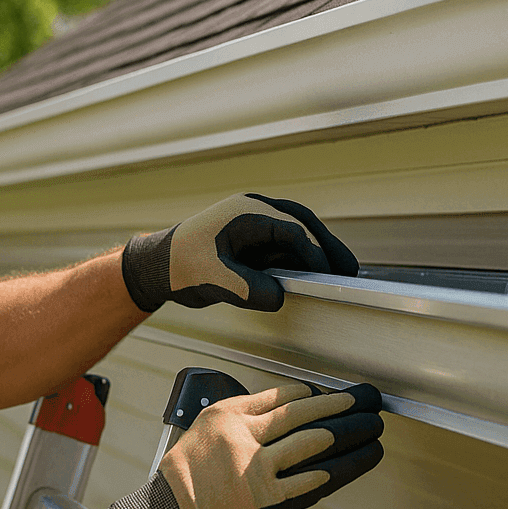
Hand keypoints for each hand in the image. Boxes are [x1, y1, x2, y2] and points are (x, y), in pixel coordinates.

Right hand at [100, 381, 383, 508]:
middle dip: (340, 406)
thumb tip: (271, 434)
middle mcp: (241, 435)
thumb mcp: (199, 440)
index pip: (279, 395)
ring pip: (312, 443)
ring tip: (369, 431)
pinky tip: (342, 467)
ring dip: (348, 437)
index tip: (329, 395)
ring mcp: (254, 466)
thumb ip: (236, 433)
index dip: (311, 395)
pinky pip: (304, 481)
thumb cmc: (177, 488)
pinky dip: (327, 473)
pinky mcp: (263, 497)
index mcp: (224, 415)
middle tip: (364, 401)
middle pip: (302, 413)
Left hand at [120, 194, 357, 311]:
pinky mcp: (252, 240)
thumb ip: (249, 289)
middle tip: (349, 268)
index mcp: (245, 213)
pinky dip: (301, 257)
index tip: (329, 274)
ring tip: (340, 272)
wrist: (158, 266)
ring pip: (296, 232)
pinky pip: (284, 244)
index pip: (291, 230)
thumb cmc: (181, 267)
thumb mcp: (215, 280)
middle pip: (301, 223)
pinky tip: (313, 275)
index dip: (314, 252)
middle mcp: (253, 212)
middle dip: (327, 245)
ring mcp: (254, 224)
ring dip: (317, 250)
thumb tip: (280, 296)